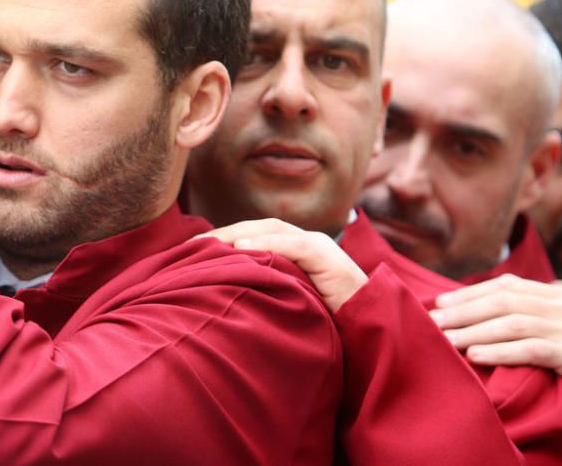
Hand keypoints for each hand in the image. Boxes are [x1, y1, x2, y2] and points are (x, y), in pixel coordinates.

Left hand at [199, 218, 367, 311]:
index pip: (252, 234)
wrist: (372, 334)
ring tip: (208, 243)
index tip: (189, 250)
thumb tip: (222, 297)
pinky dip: (268, 243)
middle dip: (223, 232)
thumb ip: (264, 294)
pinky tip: (241, 248)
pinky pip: (298, 246)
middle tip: (190, 244)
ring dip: (239, 233)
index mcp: (295, 252)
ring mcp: (320, 247)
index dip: (221, 238)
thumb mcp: (288, 307)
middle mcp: (306, 243)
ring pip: (274, 229)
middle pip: (258, 226)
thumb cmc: (328, 326)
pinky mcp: (331, 259)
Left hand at [432, 274, 561, 378]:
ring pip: (512, 324)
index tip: (440, 302)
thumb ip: (533, 309)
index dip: (471, 293)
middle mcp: (560, 306)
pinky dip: (500, 352)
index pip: (507, 286)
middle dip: (464, 311)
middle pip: (504, 302)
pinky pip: (531, 350)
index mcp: (555, 295)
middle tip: (433, 321)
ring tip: (447, 340)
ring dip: (474, 331)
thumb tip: (484, 309)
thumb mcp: (560, 319)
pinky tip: (475, 356)